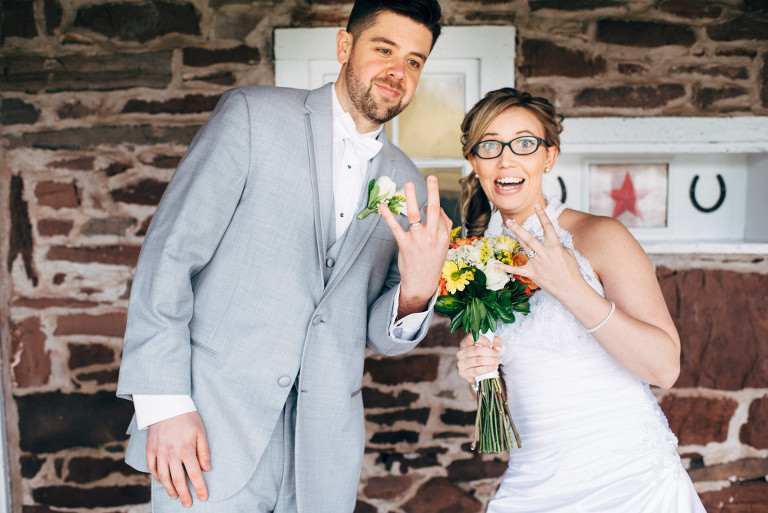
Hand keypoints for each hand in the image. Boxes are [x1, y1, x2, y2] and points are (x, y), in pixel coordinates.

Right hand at [147, 412, 210, 507]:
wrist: (166, 404)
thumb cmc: (186, 417)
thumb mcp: (200, 432)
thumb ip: (204, 451)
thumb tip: (207, 469)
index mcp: (186, 450)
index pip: (194, 474)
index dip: (199, 488)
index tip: (203, 497)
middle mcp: (171, 454)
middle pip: (178, 480)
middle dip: (184, 494)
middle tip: (187, 504)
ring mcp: (159, 452)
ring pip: (163, 477)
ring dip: (170, 489)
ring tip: (175, 496)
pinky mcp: (150, 449)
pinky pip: (152, 468)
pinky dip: (157, 477)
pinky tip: (162, 481)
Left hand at [378, 175, 450, 316]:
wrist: (422, 284)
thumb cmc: (431, 261)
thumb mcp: (442, 245)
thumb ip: (441, 225)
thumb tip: (429, 206)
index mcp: (443, 236)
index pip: (439, 214)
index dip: (432, 205)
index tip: (426, 203)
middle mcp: (432, 236)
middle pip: (433, 209)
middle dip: (433, 192)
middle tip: (431, 177)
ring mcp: (418, 240)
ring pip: (414, 215)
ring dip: (410, 197)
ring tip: (408, 184)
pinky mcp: (405, 245)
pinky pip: (396, 227)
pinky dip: (388, 216)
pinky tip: (382, 206)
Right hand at [456, 333, 501, 384]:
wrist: (479, 371)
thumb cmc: (483, 355)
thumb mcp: (490, 344)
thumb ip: (496, 342)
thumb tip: (497, 348)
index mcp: (464, 343)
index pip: (471, 337)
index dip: (483, 340)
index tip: (491, 344)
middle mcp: (460, 352)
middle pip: (476, 350)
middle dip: (490, 353)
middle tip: (497, 355)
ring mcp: (461, 363)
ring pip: (478, 361)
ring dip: (490, 361)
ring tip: (497, 362)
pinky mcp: (463, 373)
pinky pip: (477, 371)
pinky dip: (487, 369)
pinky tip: (493, 368)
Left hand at [496, 205, 587, 302]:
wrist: (571, 289)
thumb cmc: (572, 272)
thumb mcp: (569, 254)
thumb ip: (559, 246)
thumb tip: (552, 243)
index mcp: (555, 246)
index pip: (548, 227)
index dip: (542, 215)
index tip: (537, 206)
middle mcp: (545, 253)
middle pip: (530, 237)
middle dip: (519, 228)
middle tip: (510, 220)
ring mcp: (537, 263)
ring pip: (524, 247)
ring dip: (515, 237)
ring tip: (507, 227)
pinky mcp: (532, 273)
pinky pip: (516, 269)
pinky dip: (504, 268)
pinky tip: (494, 264)